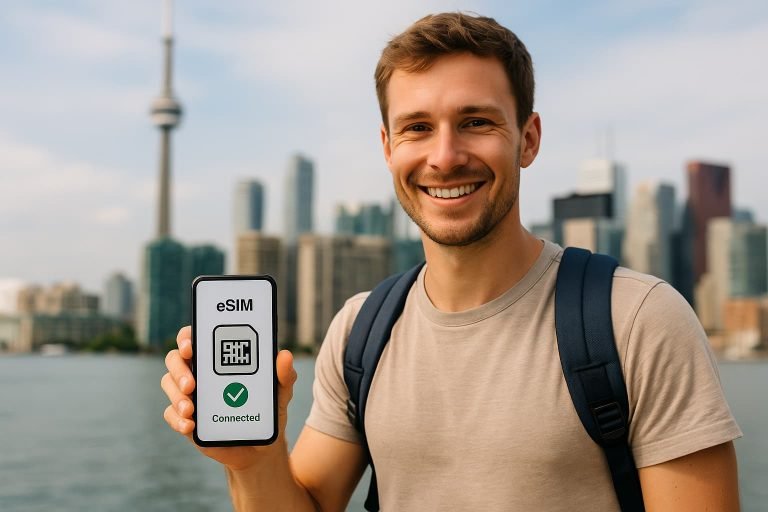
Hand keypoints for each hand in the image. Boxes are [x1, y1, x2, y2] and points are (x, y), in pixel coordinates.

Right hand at [161, 326, 296, 469]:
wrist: (261, 446)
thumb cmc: (268, 409)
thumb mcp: (280, 391)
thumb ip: (284, 374)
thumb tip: (285, 355)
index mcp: (220, 358)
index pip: (196, 338)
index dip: (187, 337)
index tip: (191, 346)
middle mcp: (201, 372)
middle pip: (175, 359)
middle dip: (178, 368)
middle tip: (190, 383)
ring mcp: (192, 395)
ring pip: (169, 384)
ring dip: (176, 395)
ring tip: (190, 409)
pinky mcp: (187, 419)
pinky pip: (171, 414)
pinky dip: (177, 419)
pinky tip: (190, 426)